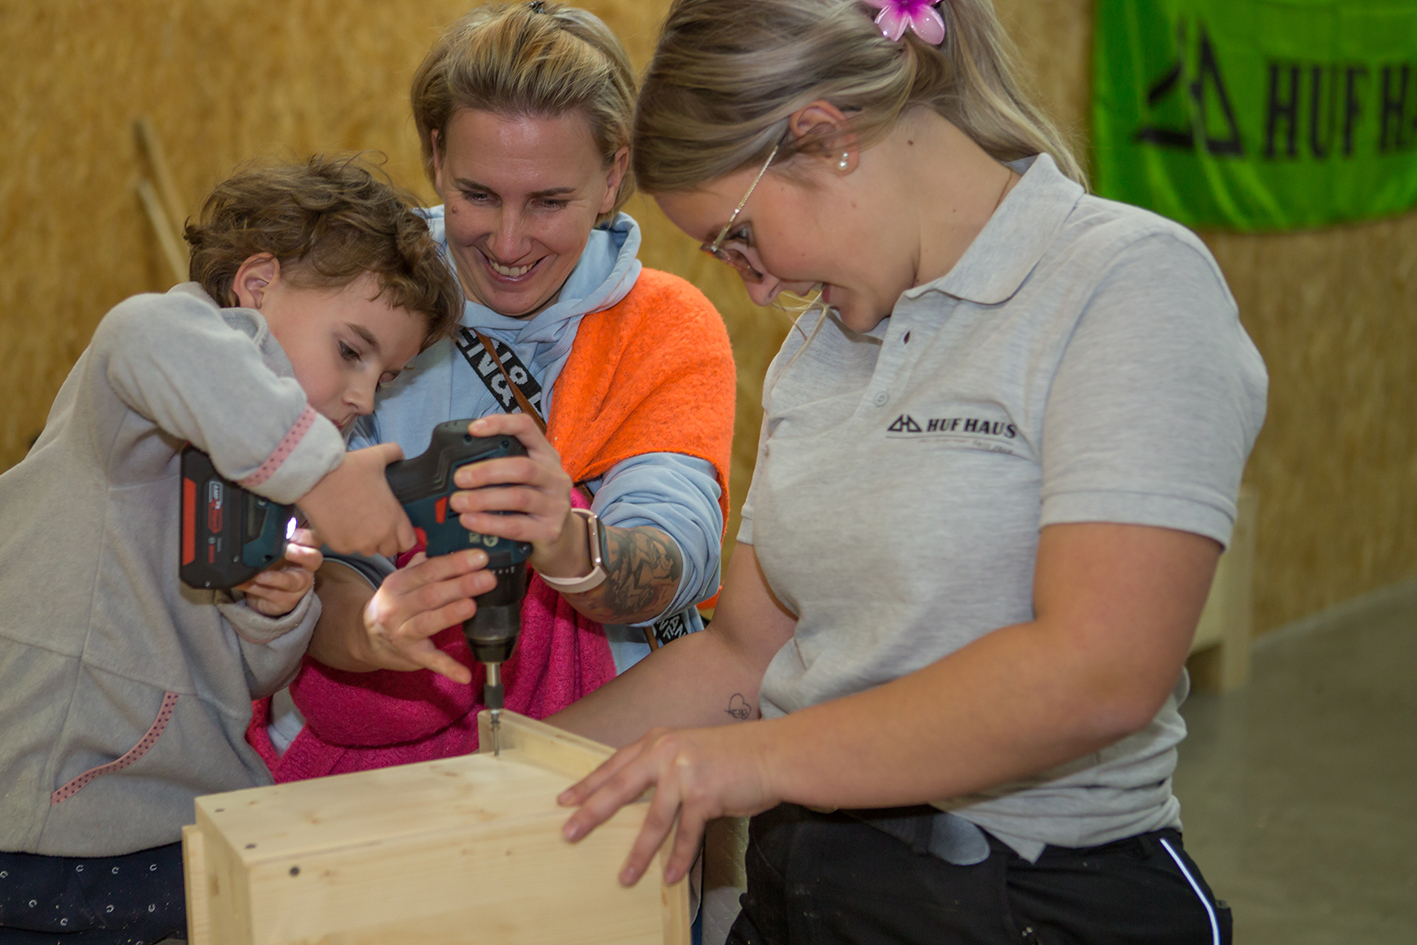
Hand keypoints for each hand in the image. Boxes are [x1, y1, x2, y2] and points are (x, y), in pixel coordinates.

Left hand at [238, 528, 321, 617]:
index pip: (314, 539)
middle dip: (302, 554)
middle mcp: (306, 568)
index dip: (306, 536)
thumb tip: (261, 522)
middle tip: (287, 551)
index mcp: (305, 551)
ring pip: (292, 581)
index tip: (292, 534)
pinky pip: (270, 594)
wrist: (266, 597)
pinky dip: (255, 587)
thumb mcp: (274, 552)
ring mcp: (298, 587)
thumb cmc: (272, 568)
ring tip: (259, 575)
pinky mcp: (286, 601)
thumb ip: (274, 540)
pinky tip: (244, 582)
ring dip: (276, 578)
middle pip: (314, 559)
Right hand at [298, 443, 414, 556]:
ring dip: (365, 540)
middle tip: (373, 522)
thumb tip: (401, 455)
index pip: (408, 542)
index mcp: (393, 518)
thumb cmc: (348, 468)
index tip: (395, 529)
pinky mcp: (340, 546)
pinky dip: (346, 540)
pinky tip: (341, 522)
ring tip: (356, 520)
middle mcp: (379, 536)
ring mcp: (358, 543)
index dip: (403, 536)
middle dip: (384, 539)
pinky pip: (348, 549)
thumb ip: (395, 454)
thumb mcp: (378, 456)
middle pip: (388, 549)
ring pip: (367, 550)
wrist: (315, 478)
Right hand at [359, 548, 497, 683]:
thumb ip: (424, 565)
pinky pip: (430, 661)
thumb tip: (449, 544)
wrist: (366, 637)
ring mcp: (401, 633)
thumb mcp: (402, 581)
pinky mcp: (411, 655)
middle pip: (431, 594)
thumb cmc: (395, 603)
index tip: (480, 557)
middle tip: (488, 578)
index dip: (455, 563)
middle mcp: (396, 607)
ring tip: (472, 606)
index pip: (428, 570)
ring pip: (428, 622)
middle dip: (461, 585)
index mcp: (397, 583)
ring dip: (451, 614)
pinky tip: (465, 675)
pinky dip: (448, 668)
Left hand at [449, 415, 586, 577]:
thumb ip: (502, 467)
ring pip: (519, 497)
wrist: (562, 540)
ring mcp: (555, 505)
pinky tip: (470, 521)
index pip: (526, 428)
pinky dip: (489, 523)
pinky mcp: (550, 530)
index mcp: (545, 456)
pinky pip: (516, 526)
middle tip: (459, 478)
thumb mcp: (525, 480)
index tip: (473, 430)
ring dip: (484, 499)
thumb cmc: (534, 505)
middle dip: (487, 471)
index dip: (500, 424)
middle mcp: (555, 477)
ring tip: (458, 502)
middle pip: (522, 467)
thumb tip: (457, 464)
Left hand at [558, 724, 779, 886]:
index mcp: (658, 739)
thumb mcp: (688, 747)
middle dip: (591, 812)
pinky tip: (671, 876)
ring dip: (638, 853)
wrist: (772, 753)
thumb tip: (635, 792)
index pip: (615, 764)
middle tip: (569, 833)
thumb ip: (662, 763)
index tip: (565, 800)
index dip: (589, 783)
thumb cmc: (732, 754)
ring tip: (625, 877)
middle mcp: (666, 752)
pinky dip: (679, 859)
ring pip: (652, 821)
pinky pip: (686, 835)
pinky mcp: (704, 796)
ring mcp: (684, 774)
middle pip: (619, 788)